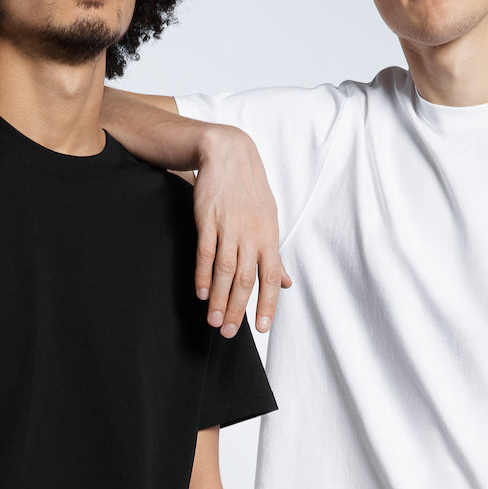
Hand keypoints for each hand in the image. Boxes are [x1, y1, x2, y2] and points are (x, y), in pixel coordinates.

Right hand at [194, 126, 290, 337]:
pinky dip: (203, 274)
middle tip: (229, 333)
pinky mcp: (208, 219)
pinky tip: (201, 293)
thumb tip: (286, 284)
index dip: (267, 305)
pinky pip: (206, 251)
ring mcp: (229, 227)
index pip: (270, 278)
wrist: (228, 154)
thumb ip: (274, 256)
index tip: (262, 329)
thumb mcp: (269, 221)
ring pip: (225, 270)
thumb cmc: (250, 191)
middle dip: (238, 309)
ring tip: (213, 322)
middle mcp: (251, 235)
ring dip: (219, 298)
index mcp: (268, 237)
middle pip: (245, 279)